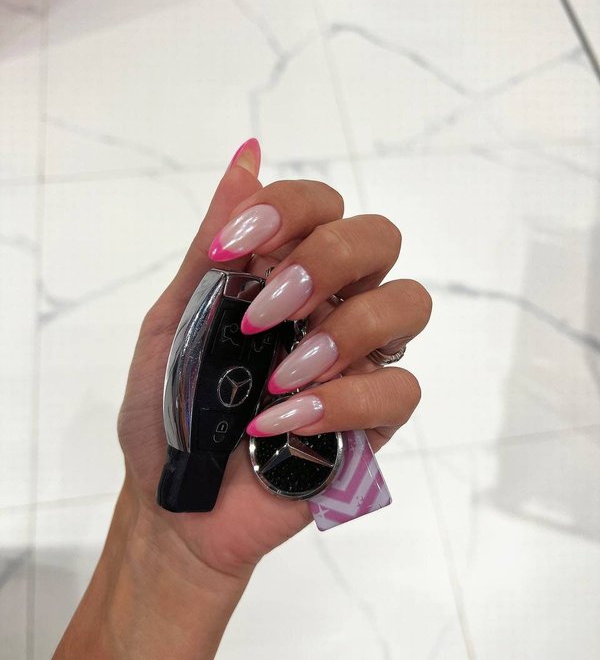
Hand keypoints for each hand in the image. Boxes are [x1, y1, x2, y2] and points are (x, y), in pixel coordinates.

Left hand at [117, 139, 430, 581]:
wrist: (175, 503)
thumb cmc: (168, 409)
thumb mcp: (173, 322)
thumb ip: (214, 246)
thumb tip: (247, 155)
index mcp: (285, 272)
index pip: (322, 204)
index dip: (289, 208)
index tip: (232, 247)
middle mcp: (333, 305)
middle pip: (380, 238)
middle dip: (327, 260)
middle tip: (265, 312)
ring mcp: (359, 362)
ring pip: (409, 304)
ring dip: (345, 330)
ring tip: (280, 373)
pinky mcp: (373, 421)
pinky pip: (399, 389)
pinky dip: (339, 402)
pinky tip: (282, 423)